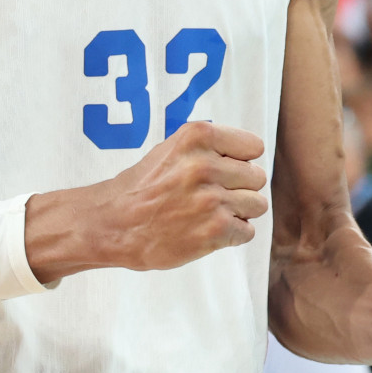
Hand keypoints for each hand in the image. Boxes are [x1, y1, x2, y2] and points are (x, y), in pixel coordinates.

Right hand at [30, 122, 268, 279]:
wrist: (114, 224)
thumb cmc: (143, 186)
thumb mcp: (171, 149)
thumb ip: (208, 147)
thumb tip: (250, 156)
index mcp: (196, 137)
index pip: (253, 146)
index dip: (240, 160)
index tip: (224, 169)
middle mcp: (205, 164)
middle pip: (257, 177)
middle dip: (240, 187)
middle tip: (213, 195)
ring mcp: (211, 199)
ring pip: (257, 204)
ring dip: (238, 212)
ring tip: (211, 213)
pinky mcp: (215, 230)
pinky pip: (248, 231)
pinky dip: (231, 235)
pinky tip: (207, 230)